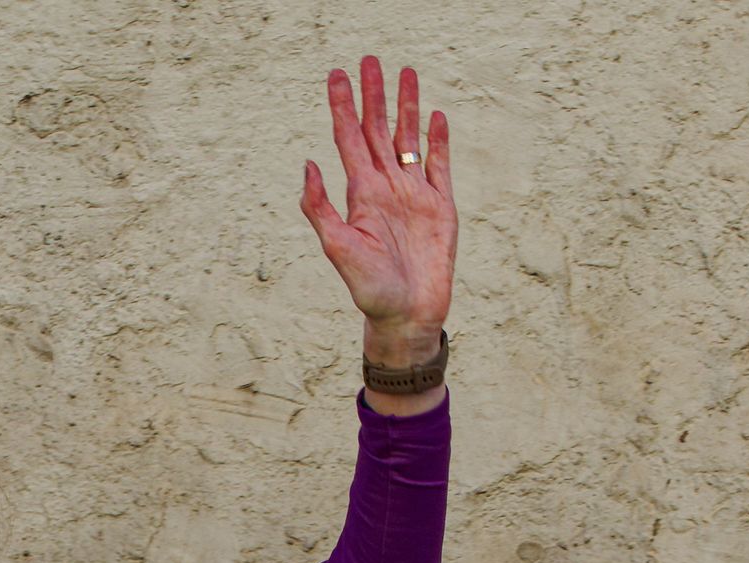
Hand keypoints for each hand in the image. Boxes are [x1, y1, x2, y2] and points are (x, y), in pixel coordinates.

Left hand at [299, 55, 455, 365]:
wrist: (407, 316)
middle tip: (369, 60)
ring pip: (409, 140)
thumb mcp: (338, 248)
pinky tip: (436, 116)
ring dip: (407, 107)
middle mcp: (386, 188)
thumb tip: (307, 163)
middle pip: (379, 130)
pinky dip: (438, 140)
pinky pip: (439, 166)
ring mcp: (414, 195)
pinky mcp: (441, 207)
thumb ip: (320, 207)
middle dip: (374, 95)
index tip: (337, 75)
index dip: (342, 106)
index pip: (349, 139)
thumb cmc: (370, 290)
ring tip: (405, 73)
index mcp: (360, 193)